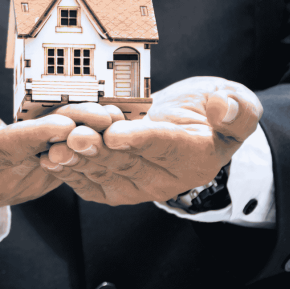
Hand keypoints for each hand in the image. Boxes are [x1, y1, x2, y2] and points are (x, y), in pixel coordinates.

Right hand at [0, 80, 103, 217]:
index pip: (1, 150)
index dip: (32, 138)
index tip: (61, 123)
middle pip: (38, 155)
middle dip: (73, 135)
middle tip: (103, 115)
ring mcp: (16, 187)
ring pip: (57, 161)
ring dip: (85, 142)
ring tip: (112, 117)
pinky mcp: (36, 184)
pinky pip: (64, 165)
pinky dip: (84, 147)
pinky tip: (105, 126)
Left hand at [40, 77, 262, 205]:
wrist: (191, 125)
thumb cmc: (215, 113)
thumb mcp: (241, 106)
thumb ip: (237, 110)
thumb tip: (222, 106)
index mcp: (192, 158)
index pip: (162, 146)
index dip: (138, 139)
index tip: (116, 133)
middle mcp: (161, 176)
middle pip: (124, 160)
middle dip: (97, 148)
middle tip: (74, 136)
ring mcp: (134, 181)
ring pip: (100, 169)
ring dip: (75, 158)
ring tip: (54, 146)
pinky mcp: (112, 181)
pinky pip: (88, 180)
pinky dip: (68, 169)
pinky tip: (48, 157)